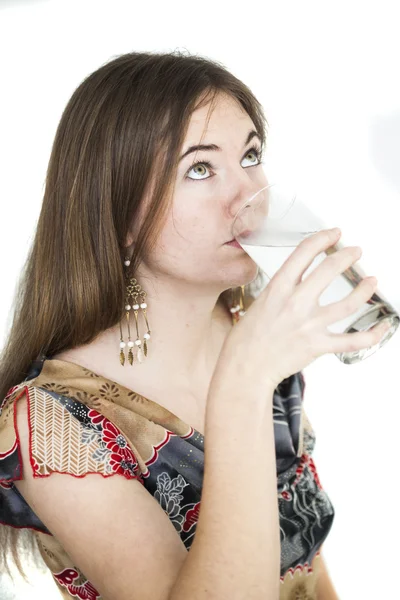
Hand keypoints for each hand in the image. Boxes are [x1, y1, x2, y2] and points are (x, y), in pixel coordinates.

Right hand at [217, 228, 385, 390]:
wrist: (245, 367)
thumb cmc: (246, 338)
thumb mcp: (260, 303)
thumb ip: (280, 290)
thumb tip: (298, 279)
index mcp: (278, 288)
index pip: (305, 252)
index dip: (323, 238)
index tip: (333, 234)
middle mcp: (295, 303)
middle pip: (330, 270)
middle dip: (348, 256)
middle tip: (356, 252)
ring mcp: (309, 325)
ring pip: (348, 303)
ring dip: (364, 290)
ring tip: (372, 281)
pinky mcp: (318, 345)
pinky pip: (353, 340)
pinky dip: (372, 334)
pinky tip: (383, 326)